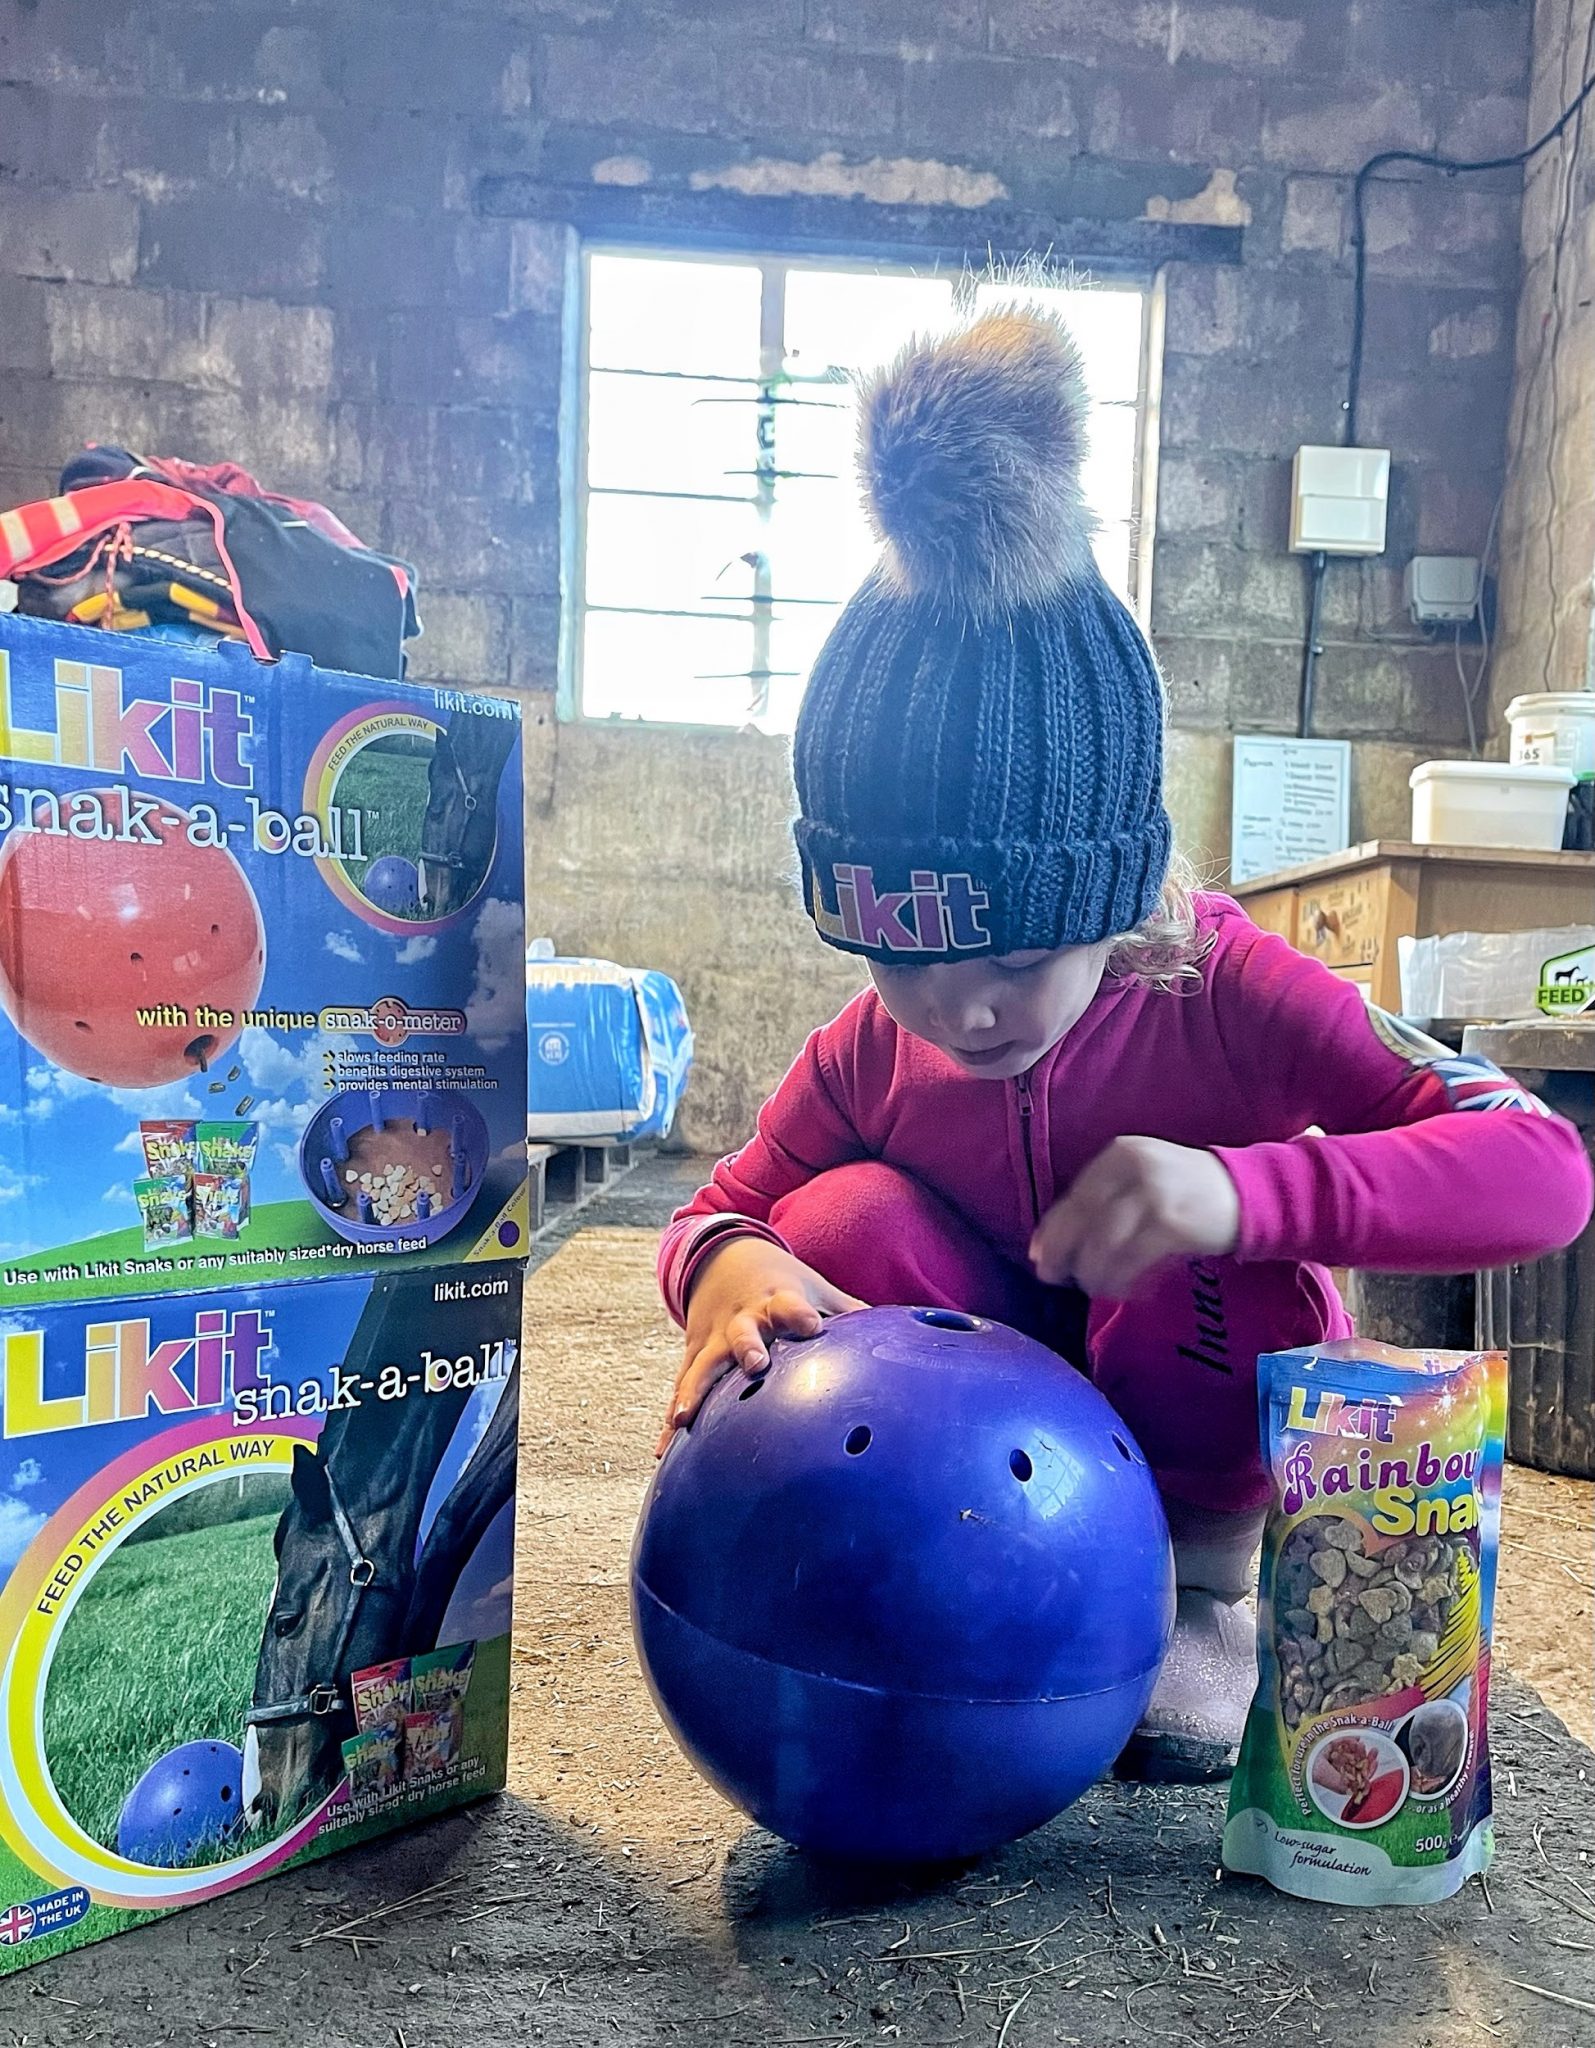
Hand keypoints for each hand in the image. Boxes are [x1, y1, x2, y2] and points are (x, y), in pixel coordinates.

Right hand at [655, 1237, 863, 1455]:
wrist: (725, 1258)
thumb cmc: (785, 1285)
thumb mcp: (818, 1289)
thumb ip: (851, 1316)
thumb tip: (905, 1338)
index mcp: (779, 1301)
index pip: (793, 1306)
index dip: (800, 1314)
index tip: (811, 1324)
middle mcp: (744, 1320)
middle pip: (744, 1334)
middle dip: (748, 1349)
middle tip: (754, 1365)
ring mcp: (714, 1339)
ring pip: (702, 1367)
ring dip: (693, 1393)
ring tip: (684, 1421)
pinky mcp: (693, 1355)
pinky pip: (681, 1388)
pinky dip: (672, 1418)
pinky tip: (664, 1451)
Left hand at [1028, 1136, 1239, 1299]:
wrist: (1248, 1192)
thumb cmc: (1186, 1192)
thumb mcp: (1143, 1179)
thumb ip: (1103, 1201)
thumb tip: (1051, 1242)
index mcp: (1120, 1155)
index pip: (1074, 1196)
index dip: (1052, 1230)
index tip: (1038, 1255)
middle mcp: (1133, 1169)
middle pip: (1081, 1219)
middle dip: (1062, 1254)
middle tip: (1054, 1278)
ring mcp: (1153, 1195)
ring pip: (1102, 1245)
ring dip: (1093, 1274)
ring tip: (1097, 1288)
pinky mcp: (1172, 1224)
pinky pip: (1131, 1261)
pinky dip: (1122, 1281)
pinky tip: (1127, 1291)